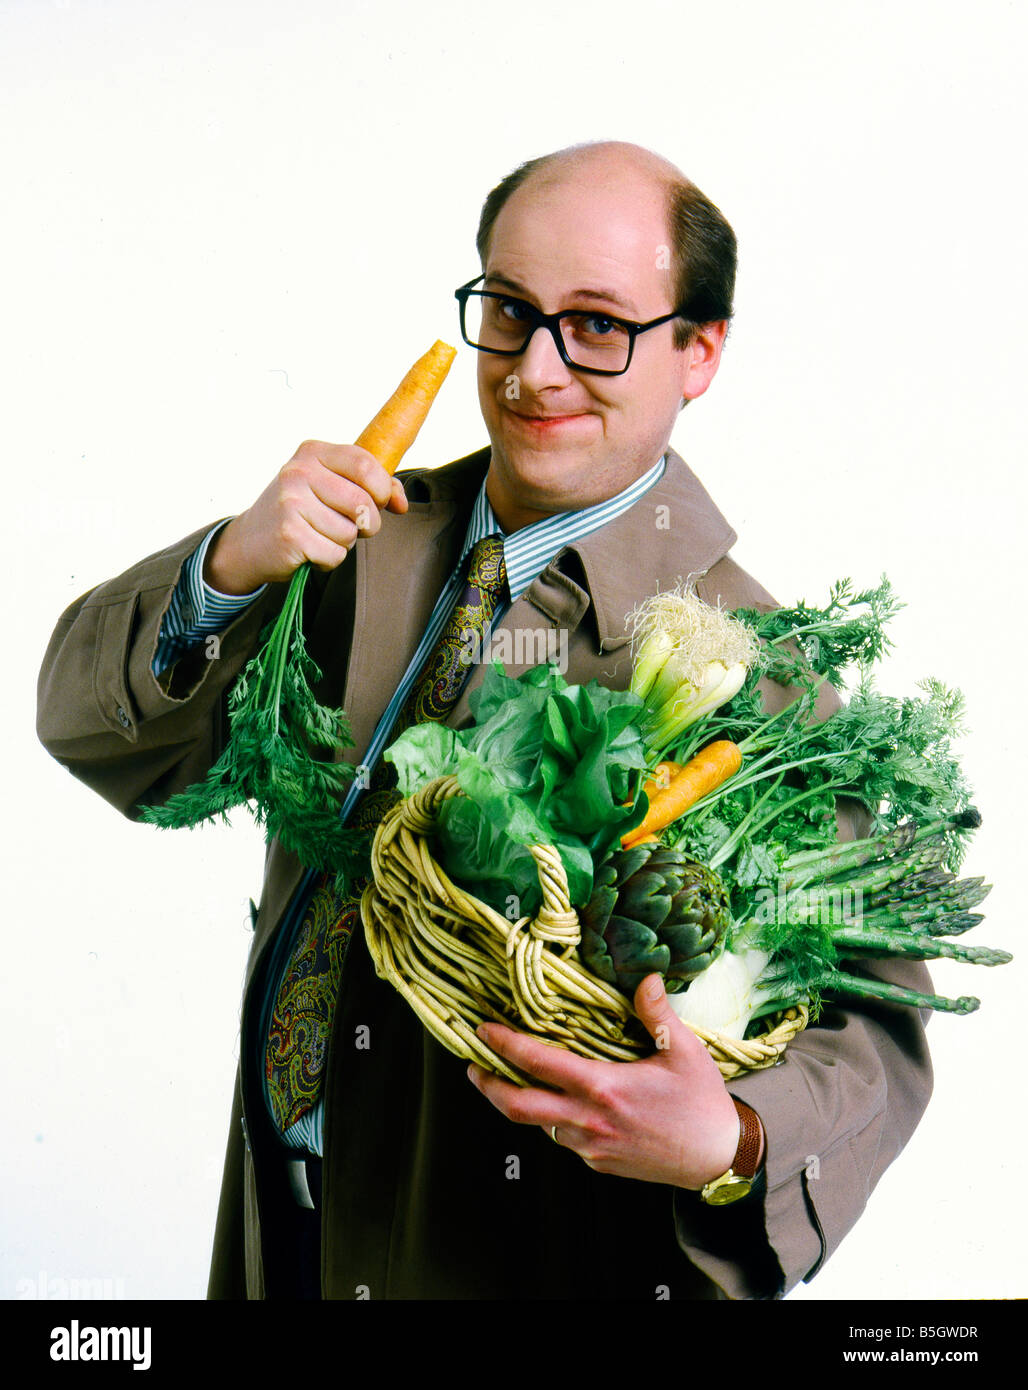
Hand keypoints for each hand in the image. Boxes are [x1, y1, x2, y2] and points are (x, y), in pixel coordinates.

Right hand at [204, 440, 408, 593]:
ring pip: (350, 533)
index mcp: (313, 452)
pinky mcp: (289, 535)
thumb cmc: (299, 512)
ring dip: (343, 543)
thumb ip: (369, 486)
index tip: (382, 503)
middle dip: (367, 524)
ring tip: (319, 536)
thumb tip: (400, 502)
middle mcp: (299, 472)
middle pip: (363, 503)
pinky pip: (335, 554)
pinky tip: (309, 550)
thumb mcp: (330, 486)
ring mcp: (291, 503)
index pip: (365, 464)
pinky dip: (328, 560)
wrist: (249, 542)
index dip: (382, 489)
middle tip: (351, 528)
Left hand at [467, 974, 754, 1189]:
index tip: (483, 1030)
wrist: (717, 1159)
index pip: (538, 1063)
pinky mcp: (598, 1164)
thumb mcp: (684, 1051)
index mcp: (603, 1088)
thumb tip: (645, 976)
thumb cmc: (702, 1103)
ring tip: (511, 1079)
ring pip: (539, 1125)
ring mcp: (591, 1147)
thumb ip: (657, 1013)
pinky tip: (560, 1102)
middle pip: (517, 1107)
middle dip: (487, 1085)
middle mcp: (588, 1121)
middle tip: (472, 1065)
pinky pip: (565, 1139)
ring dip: (521, 1102)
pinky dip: (554, 1119)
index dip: (504, 1045)